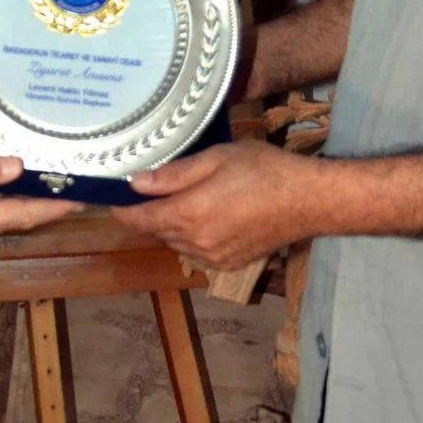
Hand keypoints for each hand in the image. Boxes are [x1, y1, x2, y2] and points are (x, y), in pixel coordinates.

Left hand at [111, 140, 311, 267]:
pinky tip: (210, 215)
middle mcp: (195, 242)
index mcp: (188, 214)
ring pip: (176, 242)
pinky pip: (197, 251)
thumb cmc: (264, 170)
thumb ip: (173, 175)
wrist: (308, 200)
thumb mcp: (216, 158)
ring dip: (173, 225)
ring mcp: (213, 258)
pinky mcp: (229, 263)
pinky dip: (194, 236)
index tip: (114, 197)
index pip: (138, 219)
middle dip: (150, 212)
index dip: (122, 209)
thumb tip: (136, 184)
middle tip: (154, 187)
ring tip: (187, 198)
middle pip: (156, 231)